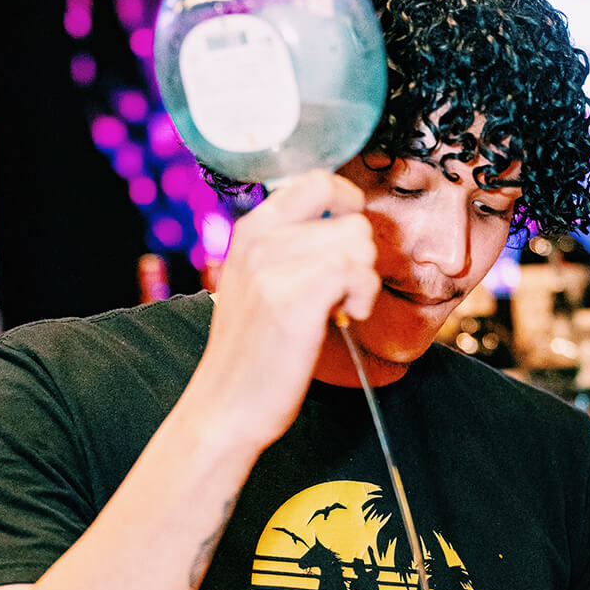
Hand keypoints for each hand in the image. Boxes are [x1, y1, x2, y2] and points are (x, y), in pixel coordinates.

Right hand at [188, 169, 380, 452]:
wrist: (226, 407)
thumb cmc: (252, 352)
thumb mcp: (257, 283)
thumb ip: (290, 247)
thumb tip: (346, 223)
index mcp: (251, 230)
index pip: (317, 181)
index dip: (349, 203)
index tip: (348, 241)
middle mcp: (259, 241)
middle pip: (351, 217)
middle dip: (360, 255)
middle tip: (340, 290)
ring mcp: (273, 268)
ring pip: (359, 243)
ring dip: (363, 279)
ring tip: (339, 307)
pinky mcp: (293, 299)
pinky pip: (356, 273)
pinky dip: (363, 297)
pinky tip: (345, 317)